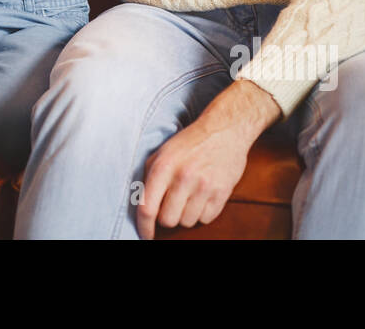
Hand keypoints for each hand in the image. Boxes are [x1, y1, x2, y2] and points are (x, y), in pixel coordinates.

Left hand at [136, 79, 279, 238]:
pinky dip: (202, 213)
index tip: (145, 235)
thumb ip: (149, 177)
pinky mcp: (222, 192)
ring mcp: (204, 186)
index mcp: (164, 166)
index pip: (147, 208)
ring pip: (187, 222)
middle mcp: (183, 177)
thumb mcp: (162, 152)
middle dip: (167, 216)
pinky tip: (202, 196)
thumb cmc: (190, 142)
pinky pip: (206, 219)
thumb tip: (140, 205)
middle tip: (172, 203)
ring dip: (185, 214)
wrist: (224, 130)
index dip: (143, 227)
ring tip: (189, 195)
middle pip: (168, 220)